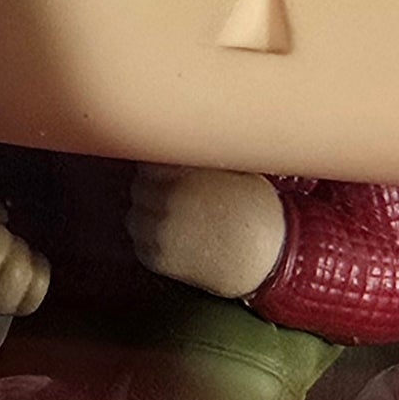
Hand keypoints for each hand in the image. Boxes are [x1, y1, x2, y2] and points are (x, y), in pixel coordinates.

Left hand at [127, 167, 287, 299]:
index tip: (169, 172)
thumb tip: (183, 141)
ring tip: (177, 220)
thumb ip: (201, 156)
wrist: (264, 258)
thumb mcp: (235, 169)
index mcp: (182, 173)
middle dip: (153, 190)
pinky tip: (175, 238)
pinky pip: (139, 243)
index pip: (148, 162)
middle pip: (139, 187)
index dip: (159, 167)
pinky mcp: (156, 258)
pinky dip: (150, 240)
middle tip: (177, 198)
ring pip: (134, 215)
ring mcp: (158, 231)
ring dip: (148, 214)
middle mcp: (165, 200)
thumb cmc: (256, 212)